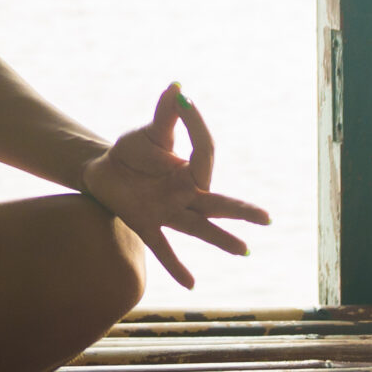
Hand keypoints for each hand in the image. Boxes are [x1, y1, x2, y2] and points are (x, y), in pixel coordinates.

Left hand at [80, 84, 270, 290]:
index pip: (205, 153)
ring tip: (243, 249)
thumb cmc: (133, 153)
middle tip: (267, 218)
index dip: (196, 125)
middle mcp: (184, 195)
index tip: (184, 100)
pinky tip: (191, 284)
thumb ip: (165, 112)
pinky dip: (176, 266)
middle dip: (241, 210)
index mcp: (189, 171)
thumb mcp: (149, 131)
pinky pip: (162, 248)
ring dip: (220, 238)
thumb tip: (178, 87)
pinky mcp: (145, 224)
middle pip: (217, 203)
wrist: (103, 170)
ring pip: (198, 228)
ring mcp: (167, 212)